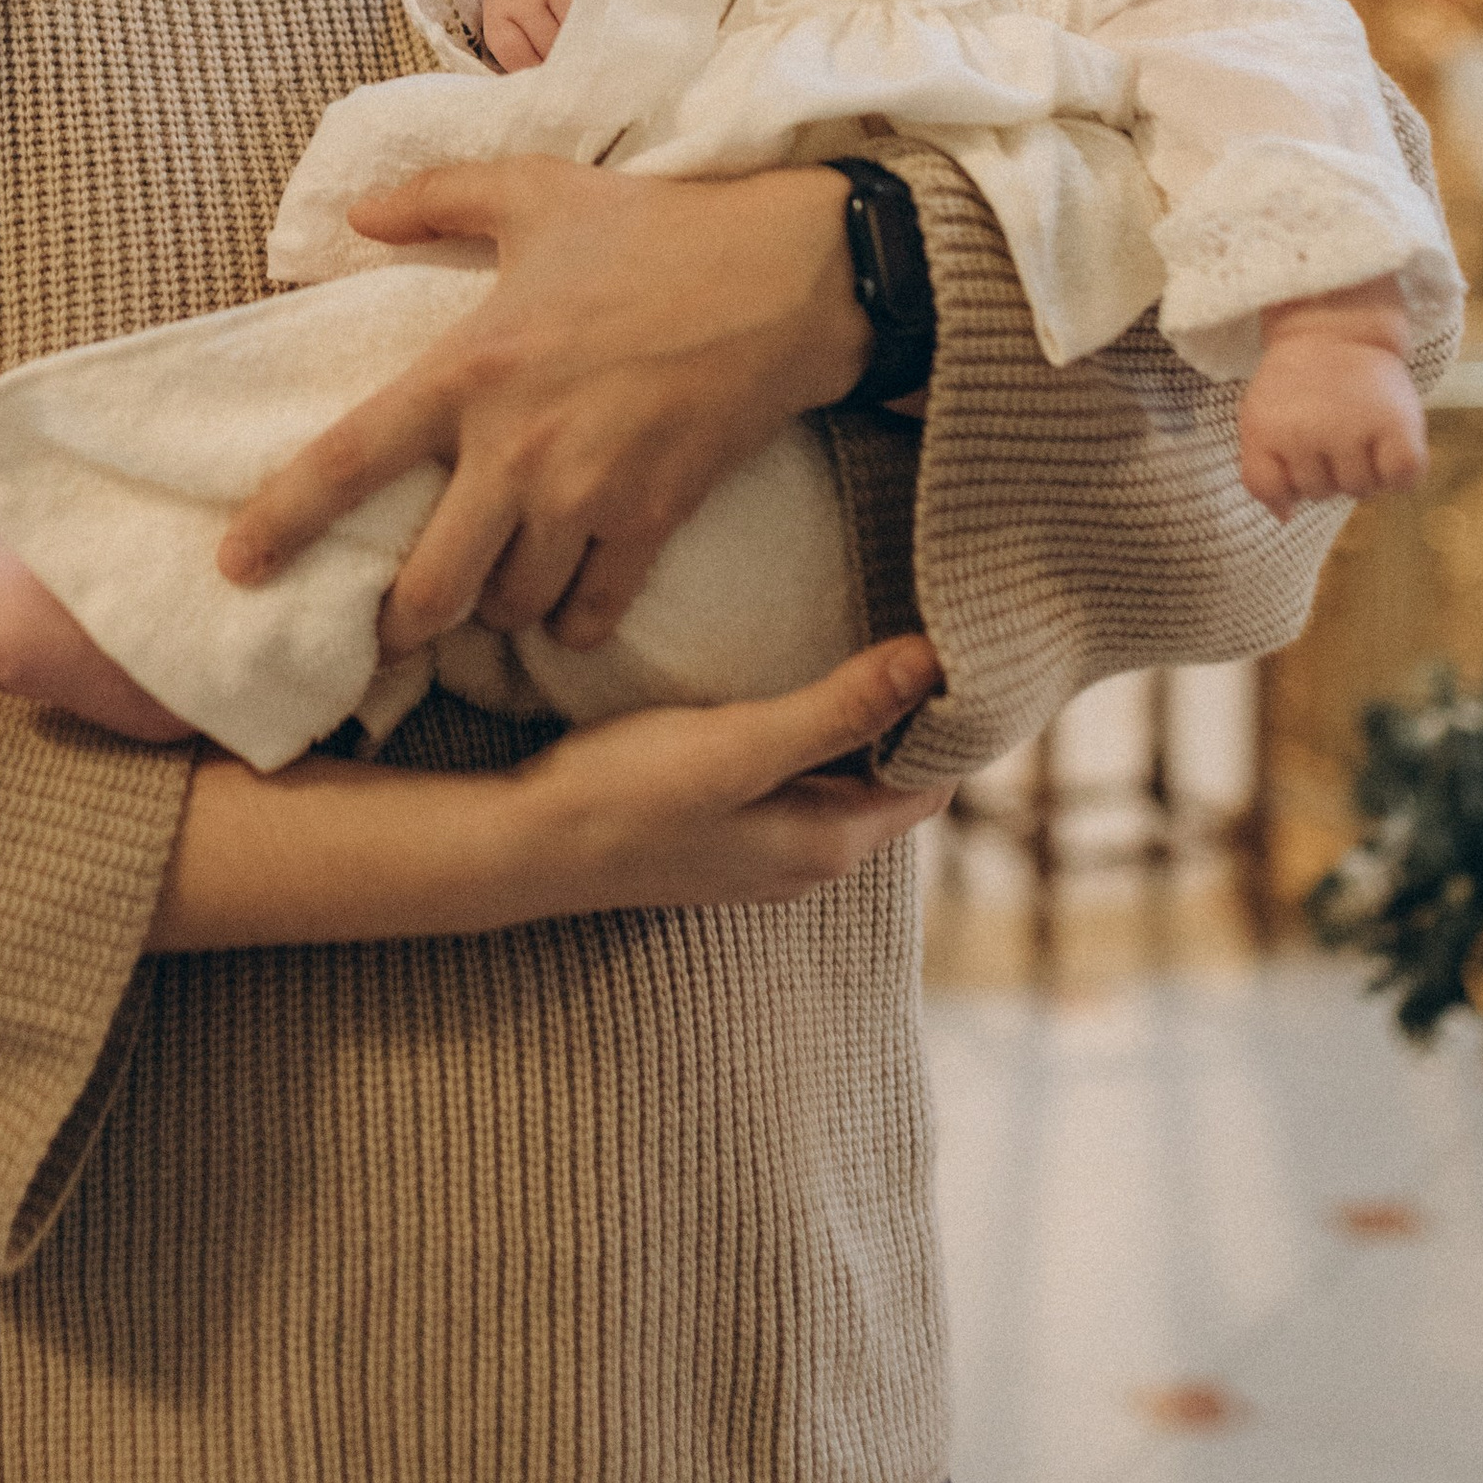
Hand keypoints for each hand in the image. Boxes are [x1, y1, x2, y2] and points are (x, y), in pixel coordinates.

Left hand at [220, 156, 869, 654]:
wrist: (787, 276)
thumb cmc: (654, 229)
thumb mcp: (535, 193)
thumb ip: (436, 198)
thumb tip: (356, 213)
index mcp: (469, 370)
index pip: (348, 460)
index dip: (282, 522)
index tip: (236, 567)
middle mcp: (517, 449)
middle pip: (429, 588)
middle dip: (403, 623)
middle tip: (395, 624)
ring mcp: (588, 495)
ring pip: (511, 608)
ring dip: (496, 612)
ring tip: (496, 591)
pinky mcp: (654, 521)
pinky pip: (593, 613)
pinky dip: (573, 624)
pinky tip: (571, 605)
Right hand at [512, 634, 953, 914]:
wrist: (523, 844)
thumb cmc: (627, 795)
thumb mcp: (742, 745)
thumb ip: (840, 710)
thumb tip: (935, 664)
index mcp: (830, 845)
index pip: (933, 778)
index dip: (952, 714)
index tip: (959, 640)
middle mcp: (808, 859)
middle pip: (892, 778)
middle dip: (910, 711)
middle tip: (918, 622)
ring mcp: (762, 851)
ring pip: (842, 777)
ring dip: (858, 720)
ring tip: (865, 639)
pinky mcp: (722, 830)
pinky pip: (795, 778)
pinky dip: (811, 734)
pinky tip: (788, 687)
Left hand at [1238, 329, 1427, 519]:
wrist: (1336, 329)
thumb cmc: (1297, 380)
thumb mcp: (1260, 419)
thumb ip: (1263, 472)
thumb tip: (1285, 518)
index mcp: (1266, 431)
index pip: (1270, 491)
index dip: (1285, 477)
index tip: (1294, 445)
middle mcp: (1308, 434)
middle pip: (1319, 494)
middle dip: (1325, 469)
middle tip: (1330, 426)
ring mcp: (1354, 431)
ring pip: (1359, 490)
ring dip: (1363, 470)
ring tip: (1359, 429)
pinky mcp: (1397, 426)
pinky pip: (1402, 480)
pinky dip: (1400, 473)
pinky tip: (1390, 446)